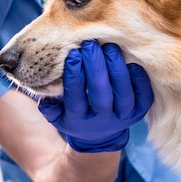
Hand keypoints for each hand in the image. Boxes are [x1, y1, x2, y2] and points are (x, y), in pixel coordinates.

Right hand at [38, 40, 153, 152]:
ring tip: (110, 47)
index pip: (75, 98)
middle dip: (95, 69)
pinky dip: (139, 79)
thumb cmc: (74, 115)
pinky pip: (144, 96)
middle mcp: (102, 121)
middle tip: (90, 45)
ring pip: (123, 95)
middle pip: (100, 95)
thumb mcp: (57, 115)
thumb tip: (36, 89)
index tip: (72, 54)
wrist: (100, 136)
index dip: (73, 77)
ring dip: (117, 70)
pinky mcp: (139, 111)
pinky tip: (134, 61)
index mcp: (79, 121)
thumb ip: (47, 103)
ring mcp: (123, 117)